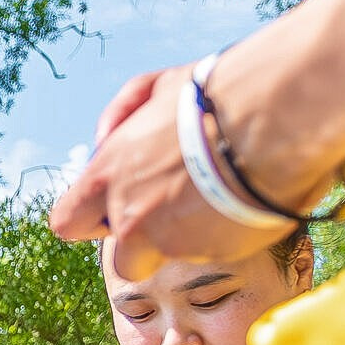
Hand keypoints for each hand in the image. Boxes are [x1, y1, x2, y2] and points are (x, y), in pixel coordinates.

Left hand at [49, 64, 316, 278]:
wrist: (278, 116)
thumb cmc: (219, 95)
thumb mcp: (159, 87)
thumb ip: (123, 115)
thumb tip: (104, 140)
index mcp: (108, 176)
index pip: (67, 222)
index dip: (91, 218)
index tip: (115, 207)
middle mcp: (129, 216)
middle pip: (121, 258)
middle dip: (142, 244)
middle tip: (174, 210)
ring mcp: (169, 240)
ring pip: (169, 257)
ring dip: (185, 240)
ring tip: (218, 201)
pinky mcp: (211, 254)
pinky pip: (212, 252)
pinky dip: (224, 234)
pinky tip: (244, 201)